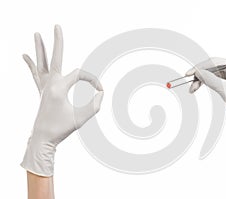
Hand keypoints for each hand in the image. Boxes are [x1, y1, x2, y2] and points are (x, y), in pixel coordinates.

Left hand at [21, 25, 103, 175]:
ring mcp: (43, 86)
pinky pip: (35, 74)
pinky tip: (24, 55)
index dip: (93, 80)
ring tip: (36, 34)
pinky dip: (30, 64)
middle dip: (57, 42)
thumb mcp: (82, 118)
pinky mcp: (41, 91)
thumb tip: (101, 92)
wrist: (43, 138)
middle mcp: (49, 83)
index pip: (80, 74)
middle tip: (56, 26)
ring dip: (40, 48)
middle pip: (55, 57)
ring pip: (41, 63)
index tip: (100, 90)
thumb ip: (95, 105)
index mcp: (59, 88)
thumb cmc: (62, 128)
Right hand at [186, 57, 225, 145]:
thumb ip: (210, 80)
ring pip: (213, 74)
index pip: (214, 62)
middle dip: (200, 76)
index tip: (188, 74)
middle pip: (213, 67)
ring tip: (192, 90)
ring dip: (202, 80)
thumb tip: (197, 72)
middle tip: (190, 85)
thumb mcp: (225, 91)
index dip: (199, 67)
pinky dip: (208, 84)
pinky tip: (200, 88)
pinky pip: (216, 79)